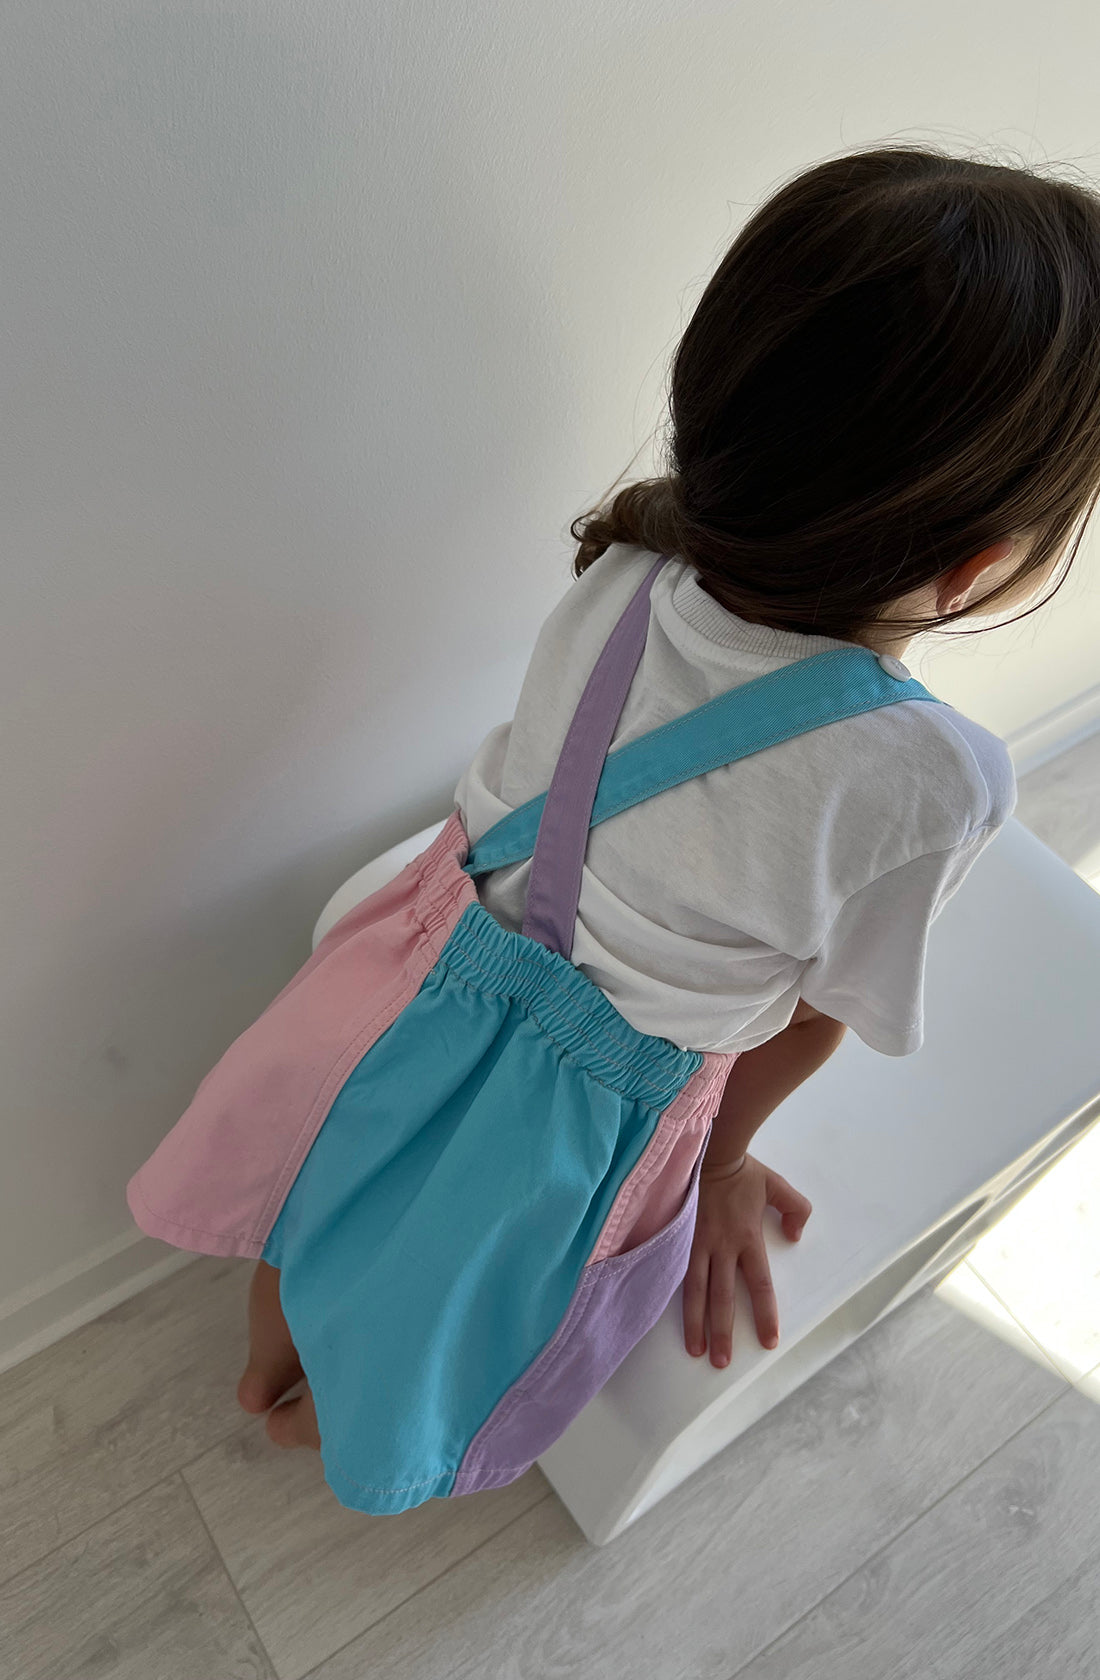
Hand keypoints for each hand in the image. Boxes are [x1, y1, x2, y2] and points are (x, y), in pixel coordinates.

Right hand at [682, 1155, 811, 1366]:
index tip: (768, 1342)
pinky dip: (673, 1297)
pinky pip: (675, 1272)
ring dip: (695, 1323)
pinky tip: (668, 1317)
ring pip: (695, 1292)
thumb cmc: (743, 1170)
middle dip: (723, 1332)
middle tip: (721, 1362)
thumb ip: (796, 1210)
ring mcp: (696, 1243)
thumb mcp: (778, 1187)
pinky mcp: (677, 1237)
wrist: (709, 1150)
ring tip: (695, 1350)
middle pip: (723, 1298)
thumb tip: (795, 1236)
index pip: (759, 1285)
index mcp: (748, 1238)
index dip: (764, 1315)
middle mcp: (722, 1247)